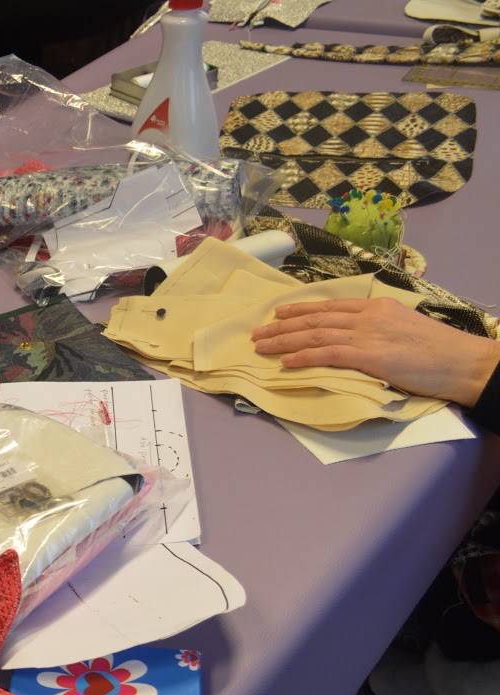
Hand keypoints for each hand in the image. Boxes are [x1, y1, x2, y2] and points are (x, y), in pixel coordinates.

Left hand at [251, 297, 499, 407]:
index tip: (279, 313)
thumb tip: (354, 338)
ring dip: (284, 341)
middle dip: (282, 326)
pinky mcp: (371, 356)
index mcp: (377, 307)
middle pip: (315, 319)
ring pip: (316, 334)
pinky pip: (328, 353)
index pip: (330, 306)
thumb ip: (377, 329)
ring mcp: (369, 335)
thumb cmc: (437, 351)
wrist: (463, 362)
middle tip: (258, 333)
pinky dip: (304, 356)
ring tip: (261, 347)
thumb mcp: (403, 328)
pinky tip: (285, 361)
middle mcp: (369, 316)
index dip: (300, 309)